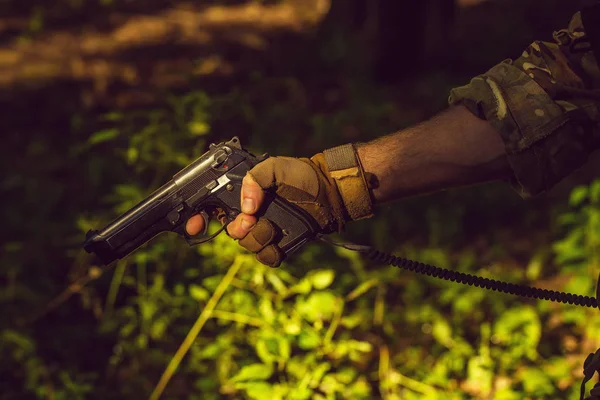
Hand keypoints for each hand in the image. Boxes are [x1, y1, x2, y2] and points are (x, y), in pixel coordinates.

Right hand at [185, 155, 350, 266]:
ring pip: (247, 245)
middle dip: (235, 228)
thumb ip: (256, 178)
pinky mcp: (279, 245)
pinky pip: (266, 257)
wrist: (329, 192)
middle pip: (228, 230)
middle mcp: (249, 214)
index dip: (197, 217)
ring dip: (258, 237)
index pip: (211, 207)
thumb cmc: (302, 175)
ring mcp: (264, 230)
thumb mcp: (275, 166)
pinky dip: (271, 252)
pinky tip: (280, 239)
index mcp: (242, 194)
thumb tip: (246, 207)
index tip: (193, 226)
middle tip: (248, 221)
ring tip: (272, 226)